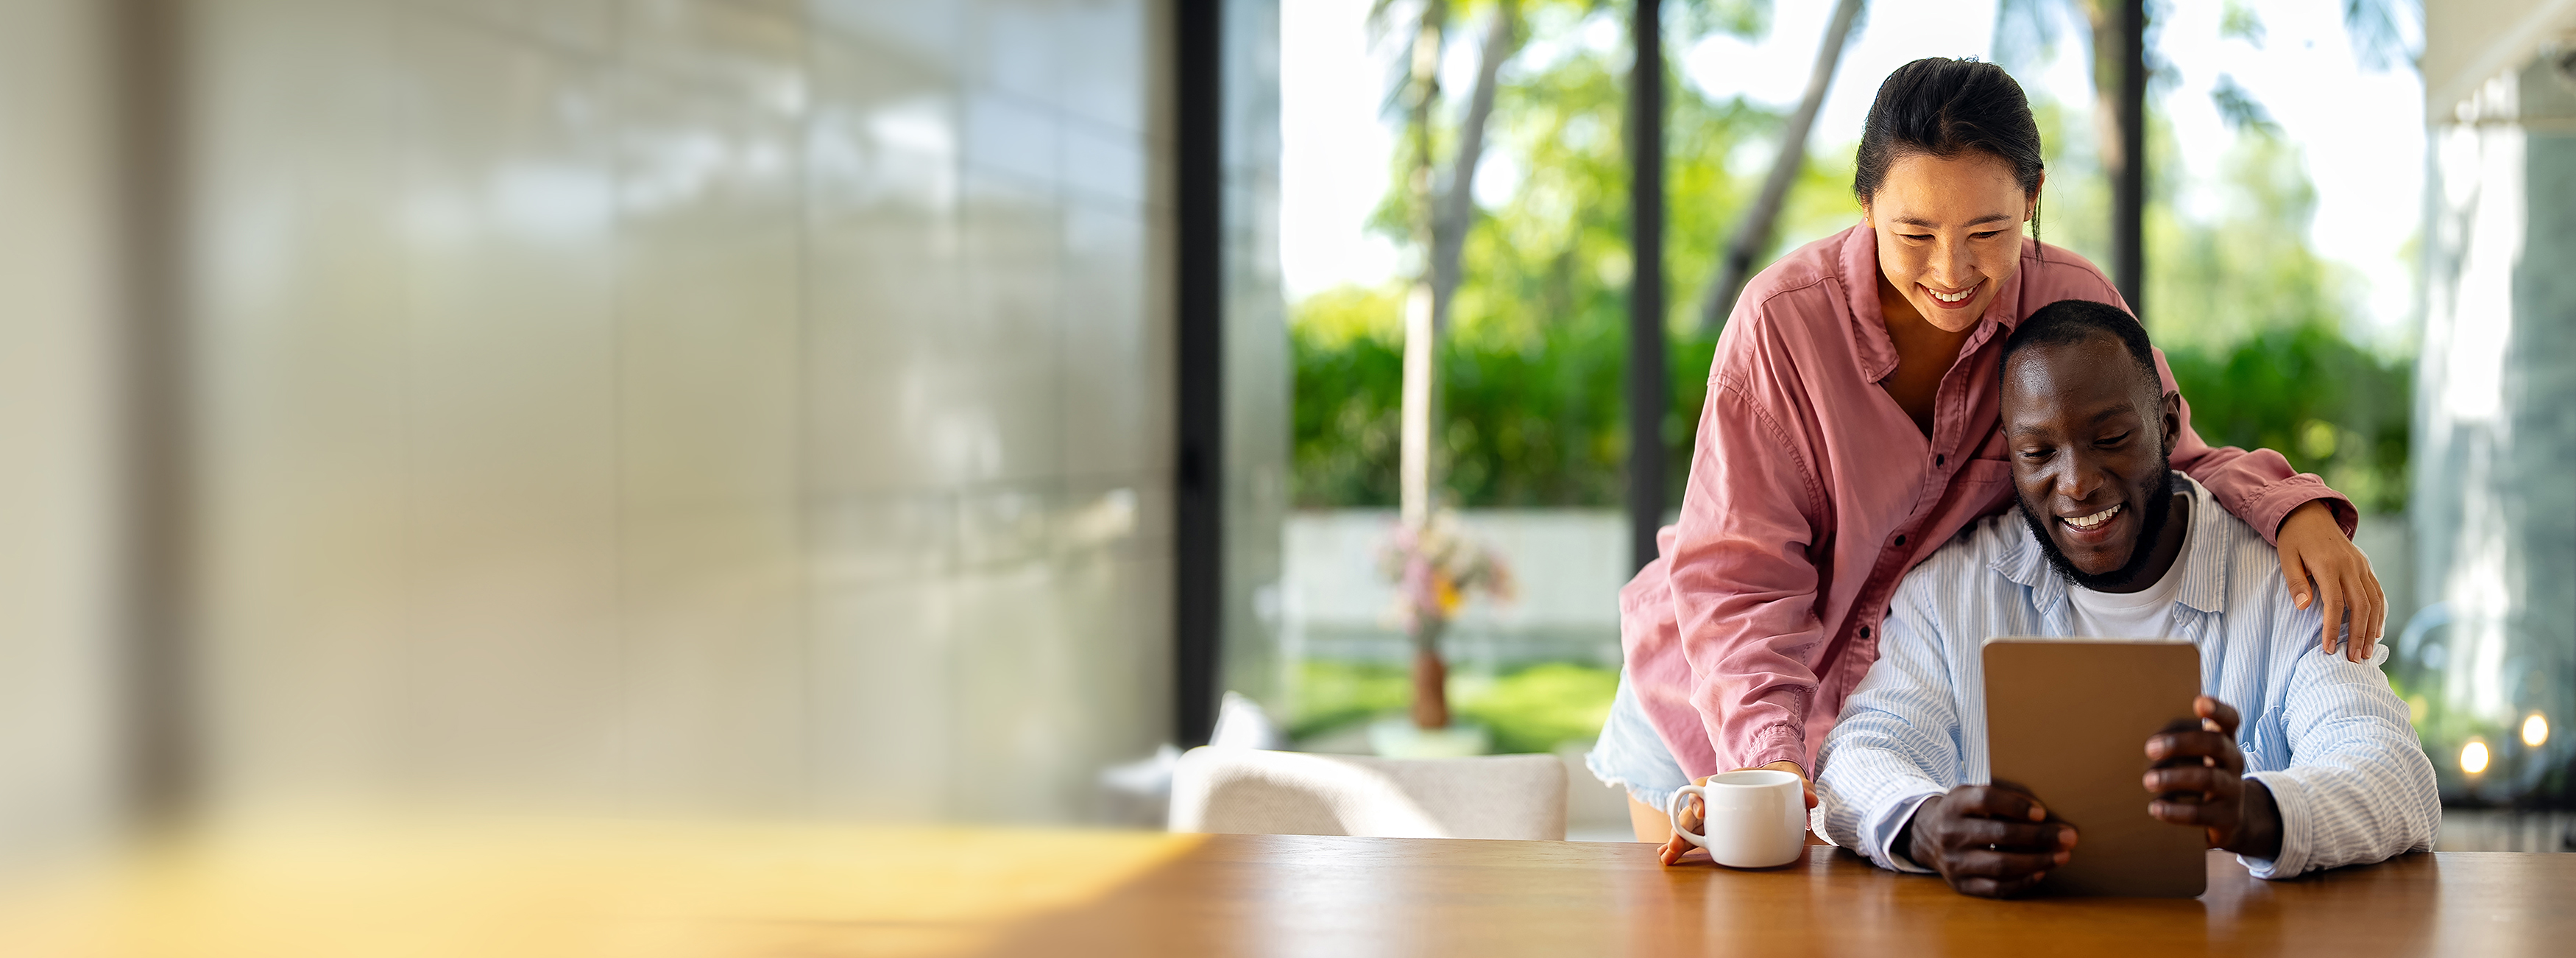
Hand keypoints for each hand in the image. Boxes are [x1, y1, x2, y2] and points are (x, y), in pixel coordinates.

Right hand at [1658, 760, 1814, 865]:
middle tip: (1675, 846)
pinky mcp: (1716, 830)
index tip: (1702, 814)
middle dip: (1680, 829)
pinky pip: (1696, 838)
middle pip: (1689, 812)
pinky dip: (1684, 848)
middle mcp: (1715, 799)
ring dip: (1677, 842)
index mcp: (1727, 782)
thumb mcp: (1792, 779)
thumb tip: (1812, 800)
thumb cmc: (1779, 778)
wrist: (1776, 781)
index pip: (1704, 787)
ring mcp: (1714, 816)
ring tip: (1667, 859)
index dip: (1698, 799)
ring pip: (1688, 828)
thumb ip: (1803, 787)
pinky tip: (1671, 859)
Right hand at [1896, 783, 2074, 897]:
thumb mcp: (1970, 794)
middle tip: (2069, 836)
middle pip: (1999, 834)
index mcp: (1954, 805)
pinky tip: (2041, 872)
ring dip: (2037, 861)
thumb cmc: (1962, 812)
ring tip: (2062, 856)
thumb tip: (2043, 813)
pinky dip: (2022, 881)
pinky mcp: (1960, 884)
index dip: (2016, 805)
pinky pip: (1995, 888)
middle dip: (2039, 836)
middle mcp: (1950, 833)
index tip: (2042, 812)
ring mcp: (1954, 862)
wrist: (1925, 835)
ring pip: (2001, 865)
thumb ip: (2000, 798)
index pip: (1986, 800)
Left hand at [2143, 696, 2280, 858]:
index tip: (2199, 702)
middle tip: (2149, 748)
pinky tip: (2155, 808)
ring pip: (2208, 778)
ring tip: (2148, 780)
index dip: (2217, 710)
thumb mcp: (2191, 756)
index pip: (2229, 719)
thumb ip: (2172, 741)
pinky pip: (2202, 813)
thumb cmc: (2195, 774)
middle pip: (2214, 744)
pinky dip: (2176, 810)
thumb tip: (2136, 737)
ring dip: (2174, 778)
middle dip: (2181, 743)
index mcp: (2224, 739)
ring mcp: (2234, 789)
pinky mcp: (2227, 817)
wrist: (2224, 817)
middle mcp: (2233, 760)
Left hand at [2275, 500, 2383, 661]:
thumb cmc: (2293, 539)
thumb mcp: (2286, 557)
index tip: (2329, 649)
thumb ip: (2296, 582)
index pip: (2335, 604)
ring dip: (2372, 628)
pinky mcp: (2366, 566)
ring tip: (2367, 652)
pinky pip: (2378, 592)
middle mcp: (2350, 566)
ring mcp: (2361, 566)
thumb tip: (2304, 607)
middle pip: (2361, 606)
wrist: (2309, 513)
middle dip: (2359, 635)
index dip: (2333, 629)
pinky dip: (2380, 612)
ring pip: (2374, 601)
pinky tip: (2376, 630)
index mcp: (2329, 565)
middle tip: (2355, 659)